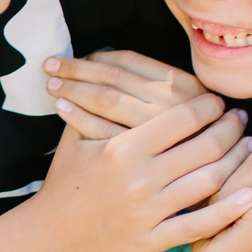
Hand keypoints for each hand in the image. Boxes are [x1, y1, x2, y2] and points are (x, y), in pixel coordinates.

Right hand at [19, 92, 251, 251]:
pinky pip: (201, 225)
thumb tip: (103, 57)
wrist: (50, 235)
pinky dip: (230, 210)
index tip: (217, 101)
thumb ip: (97, 103)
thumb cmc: (66, 180)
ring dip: (238, 161)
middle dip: (231, 128)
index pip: (184, 118)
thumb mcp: (75, 137)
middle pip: (206, 146)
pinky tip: (249, 195)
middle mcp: (140, 179)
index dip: (209, 105)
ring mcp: (149, 212)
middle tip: (240, 119)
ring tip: (248, 146)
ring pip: (210, 181)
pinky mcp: (154, 241)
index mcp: (122, 148)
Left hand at [44, 51, 205, 140]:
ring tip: (51, 84)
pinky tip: (62, 109)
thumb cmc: (189, 150)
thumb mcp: (183, 114)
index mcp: (182, 84)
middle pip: (112, 76)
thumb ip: (156, 91)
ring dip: (73, 87)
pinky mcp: (137, 154)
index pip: (129, 60)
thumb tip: (105, 62)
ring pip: (105, 98)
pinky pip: (100, 129)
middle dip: (76, 68)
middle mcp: (170, 102)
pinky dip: (77, 116)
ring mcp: (154, 128)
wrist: (202, 194)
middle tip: (50, 65)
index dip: (98, 56)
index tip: (78, 57)